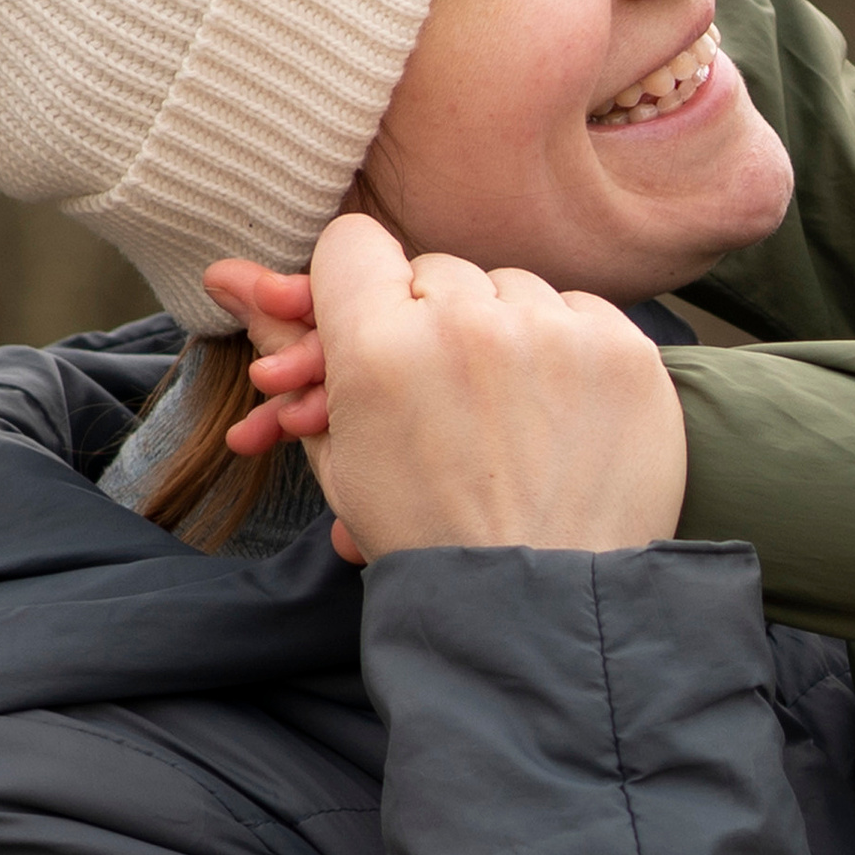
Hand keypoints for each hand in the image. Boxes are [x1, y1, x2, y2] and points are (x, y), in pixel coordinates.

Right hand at [242, 215, 684, 560]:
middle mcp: (468, 324)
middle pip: (434, 271)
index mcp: (378, 349)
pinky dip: (564, 350)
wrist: (539, 610)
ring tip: (498, 419)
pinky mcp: (625, 352)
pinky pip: (579, 312)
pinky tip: (551, 413)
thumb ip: (295, 354)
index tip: (367, 336)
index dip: (353, 292)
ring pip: (510, 288)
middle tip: (434, 402)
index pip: (352, 244)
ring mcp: (556, 334)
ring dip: (499, 335)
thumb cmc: (429, 539)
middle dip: (427, 326)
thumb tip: (229, 275)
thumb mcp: (341, 453)